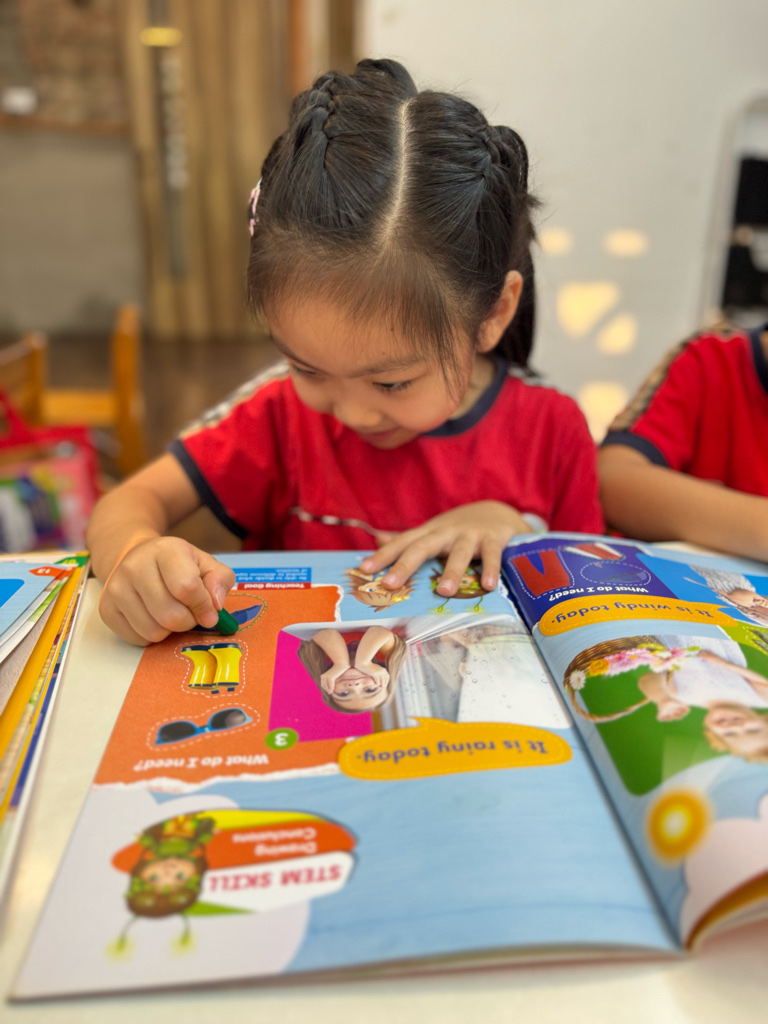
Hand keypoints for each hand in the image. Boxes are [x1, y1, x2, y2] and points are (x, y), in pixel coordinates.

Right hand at [98, 537, 235, 645]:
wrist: (135, 557)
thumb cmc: (177, 564)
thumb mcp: (205, 563)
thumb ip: (220, 580)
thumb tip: (215, 606)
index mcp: (165, 550)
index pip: (187, 587)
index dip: (203, 606)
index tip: (210, 611)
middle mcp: (135, 566)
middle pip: (171, 616)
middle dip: (188, 621)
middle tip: (188, 612)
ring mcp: (116, 588)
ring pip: (154, 631)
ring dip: (170, 630)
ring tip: (170, 612)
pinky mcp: (106, 609)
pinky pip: (138, 639)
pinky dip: (152, 635)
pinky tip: (153, 617)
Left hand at [320, 661, 351, 692]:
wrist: (341, 664)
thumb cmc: (338, 670)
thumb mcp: (333, 676)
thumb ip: (331, 681)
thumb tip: (331, 688)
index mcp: (323, 676)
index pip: (323, 685)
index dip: (326, 689)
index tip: (330, 692)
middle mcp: (323, 676)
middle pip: (324, 686)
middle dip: (327, 690)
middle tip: (331, 693)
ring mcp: (326, 677)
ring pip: (326, 686)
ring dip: (329, 690)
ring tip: (332, 692)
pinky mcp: (330, 677)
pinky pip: (330, 684)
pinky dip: (331, 688)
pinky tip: (333, 690)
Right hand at [353, 660, 389, 689]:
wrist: (364, 662)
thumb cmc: (369, 666)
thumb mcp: (376, 668)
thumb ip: (379, 671)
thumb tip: (380, 677)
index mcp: (383, 669)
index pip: (387, 675)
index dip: (387, 680)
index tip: (386, 683)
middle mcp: (382, 670)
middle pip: (385, 678)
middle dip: (385, 682)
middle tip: (384, 686)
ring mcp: (378, 671)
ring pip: (382, 679)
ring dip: (382, 683)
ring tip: (381, 686)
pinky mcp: (374, 673)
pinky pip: (377, 679)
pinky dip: (378, 682)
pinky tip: (377, 684)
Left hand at [359, 501, 530, 596]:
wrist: (496, 512)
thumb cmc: (457, 530)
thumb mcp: (431, 533)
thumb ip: (407, 540)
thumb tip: (377, 539)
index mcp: (428, 533)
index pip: (402, 543)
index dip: (383, 556)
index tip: (364, 570)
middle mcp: (445, 533)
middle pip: (422, 547)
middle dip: (405, 565)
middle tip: (390, 585)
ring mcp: (469, 535)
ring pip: (459, 553)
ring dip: (452, 571)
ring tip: (444, 592)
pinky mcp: (492, 539)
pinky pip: (492, 555)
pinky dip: (491, 569)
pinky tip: (488, 586)